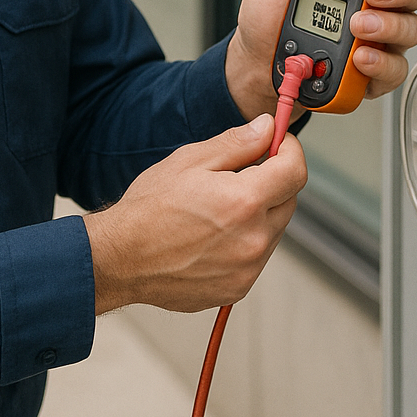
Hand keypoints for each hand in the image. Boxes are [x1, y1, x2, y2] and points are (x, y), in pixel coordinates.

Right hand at [84, 116, 306, 313]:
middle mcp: (254, 239)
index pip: (296, 171)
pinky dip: (245, 241)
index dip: (290, 150)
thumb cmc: (149, 209)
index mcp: (245, 202)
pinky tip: (213, 235)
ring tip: (218, 209)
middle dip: (273, 181)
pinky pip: (257, 256)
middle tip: (240, 172)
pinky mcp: (238, 288)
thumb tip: (267, 127)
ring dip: (259, 213)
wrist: (121, 259)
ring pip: (274, 229)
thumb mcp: (190, 161)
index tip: (278, 144)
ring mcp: (248, 269)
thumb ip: (237, 143)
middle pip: (288, 200)